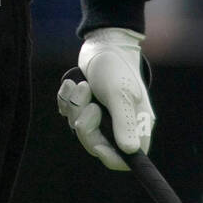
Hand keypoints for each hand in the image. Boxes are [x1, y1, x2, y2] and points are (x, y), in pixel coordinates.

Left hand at [57, 27, 153, 171]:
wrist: (102, 43)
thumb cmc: (115, 67)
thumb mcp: (120, 93)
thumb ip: (124, 122)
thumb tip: (131, 151)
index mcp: (136, 126)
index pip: (126, 159)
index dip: (111, 158)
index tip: (98, 147)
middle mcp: (119, 125)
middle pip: (96, 145)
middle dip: (86, 125)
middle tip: (88, 105)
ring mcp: (101, 116)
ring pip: (79, 128)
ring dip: (75, 107)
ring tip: (82, 86)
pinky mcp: (85, 106)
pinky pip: (69, 114)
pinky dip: (67, 99)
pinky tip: (71, 83)